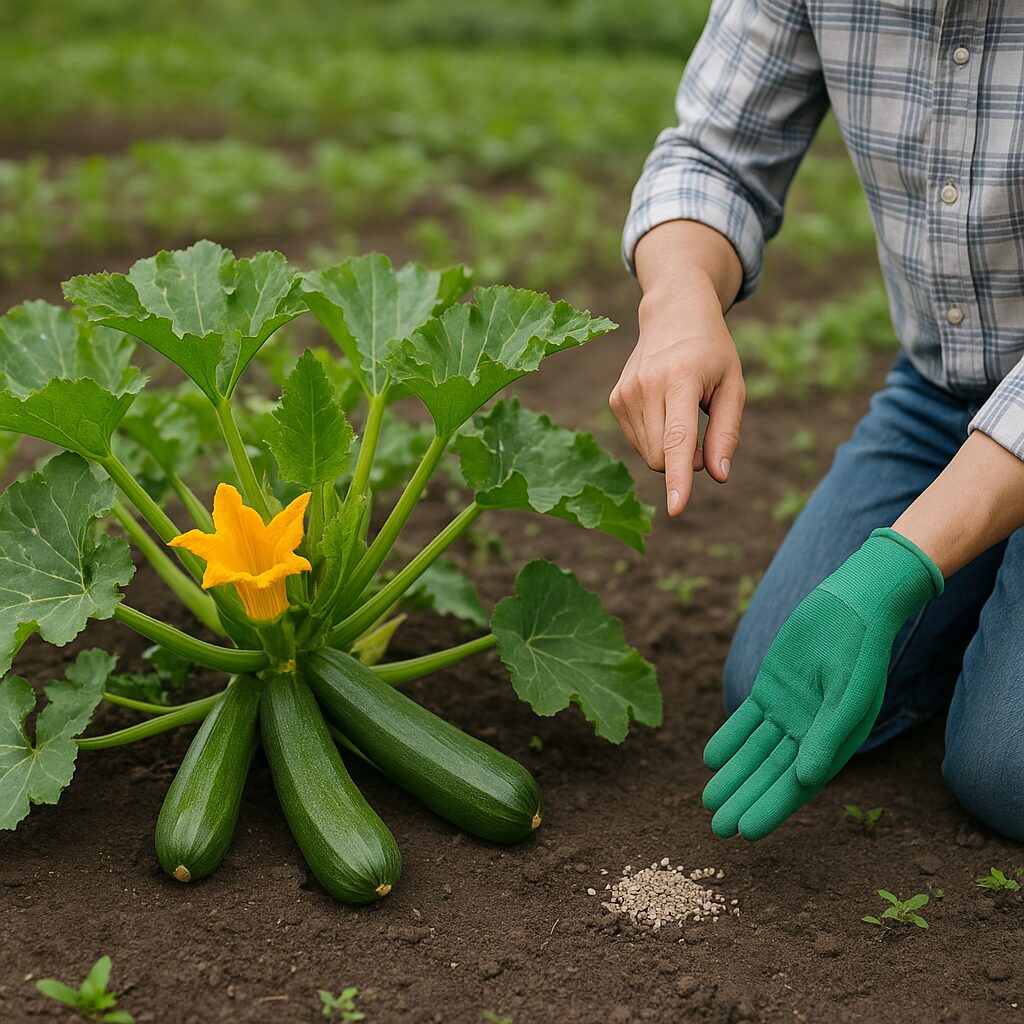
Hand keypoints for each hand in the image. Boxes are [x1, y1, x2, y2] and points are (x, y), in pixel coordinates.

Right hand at [611, 220, 744, 517]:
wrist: (673, 313)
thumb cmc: (712, 351)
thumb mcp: (733, 385)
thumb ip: (726, 432)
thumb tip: (718, 477)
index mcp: (681, 379)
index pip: (678, 439)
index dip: (680, 478)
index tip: (677, 509)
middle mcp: (647, 386)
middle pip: (664, 457)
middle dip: (686, 461)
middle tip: (705, 432)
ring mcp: (626, 393)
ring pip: (650, 455)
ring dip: (671, 450)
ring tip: (684, 412)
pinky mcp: (616, 400)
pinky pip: (639, 442)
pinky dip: (656, 438)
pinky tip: (664, 408)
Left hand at [702, 529, 943, 839]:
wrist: (851, 607)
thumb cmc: (860, 654)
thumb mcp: (847, 699)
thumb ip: (826, 738)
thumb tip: (804, 781)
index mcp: (833, 744)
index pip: (797, 786)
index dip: (771, 809)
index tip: (746, 833)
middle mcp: (809, 732)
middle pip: (770, 774)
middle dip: (745, 800)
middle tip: (718, 829)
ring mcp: (788, 710)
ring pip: (754, 750)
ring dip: (732, 775)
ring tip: (709, 801)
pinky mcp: (771, 688)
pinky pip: (745, 720)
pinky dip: (729, 738)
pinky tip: (710, 759)